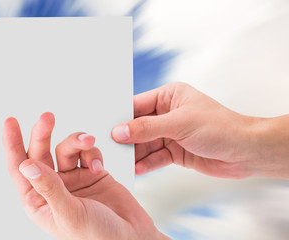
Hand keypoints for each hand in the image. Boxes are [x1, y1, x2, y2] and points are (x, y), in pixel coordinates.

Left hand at [3, 112, 167, 239]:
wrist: (133, 238)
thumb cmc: (98, 237)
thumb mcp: (69, 213)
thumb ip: (49, 188)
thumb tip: (27, 166)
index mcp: (39, 201)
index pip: (20, 168)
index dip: (13, 144)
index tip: (10, 122)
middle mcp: (53, 187)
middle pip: (41, 152)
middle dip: (43, 134)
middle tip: (47, 118)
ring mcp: (73, 180)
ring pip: (66, 149)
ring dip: (76, 142)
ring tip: (88, 142)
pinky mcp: (92, 173)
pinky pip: (87, 152)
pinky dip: (93, 153)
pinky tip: (99, 166)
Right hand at [112, 82, 288, 178]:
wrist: (247, 152)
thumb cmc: (220, 127)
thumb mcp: (179, 124)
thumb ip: (146, 128)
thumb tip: (119, 131)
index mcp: (169, 96)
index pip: (136, 105)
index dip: (120, 117)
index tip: (103, 126)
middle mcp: (167, 113)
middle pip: (137, 126)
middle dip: (125, 138)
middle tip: (108, 147)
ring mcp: (171, 133)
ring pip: (144, 144)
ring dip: (134, 153)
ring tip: (119, 162)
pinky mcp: (175, 152)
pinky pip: (154, 157)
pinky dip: (146, 163)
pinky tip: (136, 168)